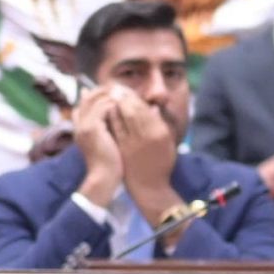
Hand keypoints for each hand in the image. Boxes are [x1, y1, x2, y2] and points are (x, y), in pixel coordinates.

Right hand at [70, 88, 123, 204]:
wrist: (104, 178)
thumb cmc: (110, 163)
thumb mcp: (108, 142)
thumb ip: (109, 127)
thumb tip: (118, 114)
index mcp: (80, 127)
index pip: (84, 102)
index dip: (98, 94)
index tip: (115, 93)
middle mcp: (79, 124)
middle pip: (89, 96)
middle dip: (106, 90)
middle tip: (122, 88)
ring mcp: (84, 125)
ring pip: (96, 98)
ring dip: (112, 94)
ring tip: (126, 93)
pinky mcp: (92, 128)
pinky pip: (103, 107)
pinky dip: (115, 103)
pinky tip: (127, 104)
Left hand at [112, 95, 179, 214]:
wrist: (149, 186)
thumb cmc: (161, 163)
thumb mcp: (167, 143)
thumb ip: (160, 124)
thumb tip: (153, 108)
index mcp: (160, 132)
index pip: (146, 108)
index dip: (135, 97)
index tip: (127, 89)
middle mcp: (149, 135)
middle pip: (135, 109)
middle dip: (124, 96)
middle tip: (116, 87)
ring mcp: (135, 142)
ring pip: (125, 117)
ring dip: (117, 104)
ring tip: (110, 95)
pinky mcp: (124, 148)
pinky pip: (117, 129)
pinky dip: (112, 117)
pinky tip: (107, 110)